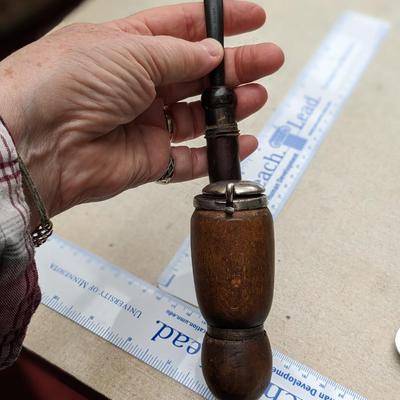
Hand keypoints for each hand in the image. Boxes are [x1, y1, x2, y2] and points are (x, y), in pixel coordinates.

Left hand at [0, 1, 283, 221]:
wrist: (42, 142)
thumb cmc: (70, 83)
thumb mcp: (132, 51)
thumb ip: (180, 55)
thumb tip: (213, 53)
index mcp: (131, 47)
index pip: (184, 29)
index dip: (220, 23)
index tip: (253, 18)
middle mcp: (139, 85)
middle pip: (198, 74)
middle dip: (235, 66)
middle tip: (268, 60)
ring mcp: (146, 124)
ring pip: (199, 116)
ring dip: (230, 107)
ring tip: (256, 96)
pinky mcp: (150, 160)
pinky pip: (191, 158)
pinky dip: (216, 153)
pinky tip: (241, 143)